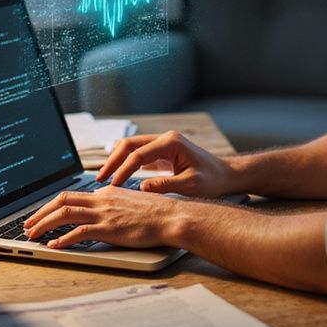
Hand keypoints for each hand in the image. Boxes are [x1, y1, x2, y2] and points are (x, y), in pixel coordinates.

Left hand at [23, 185, 179, 248]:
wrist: (172, 217)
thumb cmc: (158, 213)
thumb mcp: (132, 203)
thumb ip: (115, 206)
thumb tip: (104, 214)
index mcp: (107, 192)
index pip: (72, 195)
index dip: (52, 205)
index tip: (43, 214)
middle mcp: (102, 199)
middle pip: (61, 201)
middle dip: (40, 213)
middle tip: (29, 224)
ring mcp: (104, 213)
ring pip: (64, 214)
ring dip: (44, 224)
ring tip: (33, 235)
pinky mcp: (109, 228)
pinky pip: (79, 232)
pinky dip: (62, 239)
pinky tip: (54, 245)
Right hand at [96, 130, 238, 197]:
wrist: (226, 175)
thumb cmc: (213, 179)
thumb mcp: (191, 185)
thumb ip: (166, 185)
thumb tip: (141, 188)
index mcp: (171, 142)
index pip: (138, 154)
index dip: (122, 171)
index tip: (112, 186)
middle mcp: (165, 138)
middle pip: (129, 145)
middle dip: (112, 161)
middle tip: (100, 180)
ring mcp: (163, 143)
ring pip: (131, 147)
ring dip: (116, 160)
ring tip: (105, 178)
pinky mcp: (162, 151)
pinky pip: (138, 154)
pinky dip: (126, 163)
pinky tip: (117, 176)